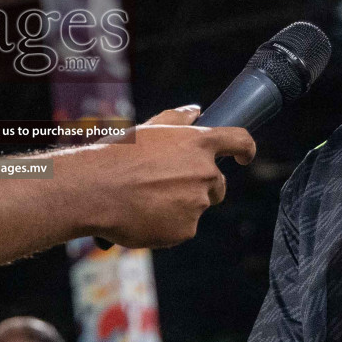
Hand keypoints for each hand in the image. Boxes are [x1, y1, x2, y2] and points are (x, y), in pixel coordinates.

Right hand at [71, 105, 254, 248]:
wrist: (95, 190)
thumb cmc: (117, 156)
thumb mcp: (148, 130)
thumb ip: (176, 119)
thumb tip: (195, 111)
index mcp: (198, 143)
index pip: (239, 141)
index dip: (246, 149)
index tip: (244, 157)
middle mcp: (204, 172)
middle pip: (217, 184)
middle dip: (200, 186)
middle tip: (166, 186)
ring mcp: (197, 203)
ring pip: (196, 207)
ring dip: (178, 206)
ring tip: (144, 200)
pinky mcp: (186, 229)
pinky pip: (182, 229)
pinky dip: (167, 226)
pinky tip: (143, 216)